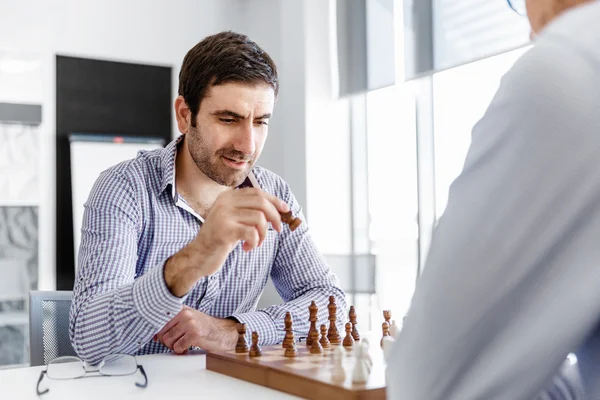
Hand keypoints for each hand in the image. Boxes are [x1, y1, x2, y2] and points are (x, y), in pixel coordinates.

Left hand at [154, 306, 237, 353]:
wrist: (222, 332)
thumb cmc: (204, 328)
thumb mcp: (188, 320)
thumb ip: (172, 324)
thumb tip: (155, 335)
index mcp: (181, 309)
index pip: (159, 321)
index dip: (158, 333)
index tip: (159, 338)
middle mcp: (185, 314)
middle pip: (162, 333)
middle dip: (167, 342)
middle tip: (176, 343)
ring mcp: (190, 324)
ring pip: (168, 341)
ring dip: (174, 347)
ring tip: (183, 345)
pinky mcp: (194, 335)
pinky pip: (178, 347)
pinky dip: (181, 351)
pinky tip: (188, 348)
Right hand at [164, 188, 288, 296]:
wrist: (199, 256)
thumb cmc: (220, 239)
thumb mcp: (234, 220)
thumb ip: (250, 211)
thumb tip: (279, 209)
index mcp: (228, 197)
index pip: (257, 192)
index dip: (275, 200)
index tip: (286, 209)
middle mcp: (225, 202)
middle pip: (261, 202)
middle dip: (275, 216)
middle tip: (278, 230)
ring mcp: (224, 215)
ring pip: (259, 218)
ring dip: (263, 234)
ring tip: (256, 243)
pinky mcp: (225, 230)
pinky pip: (252, 233)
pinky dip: (255, 242)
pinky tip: (246, 248)